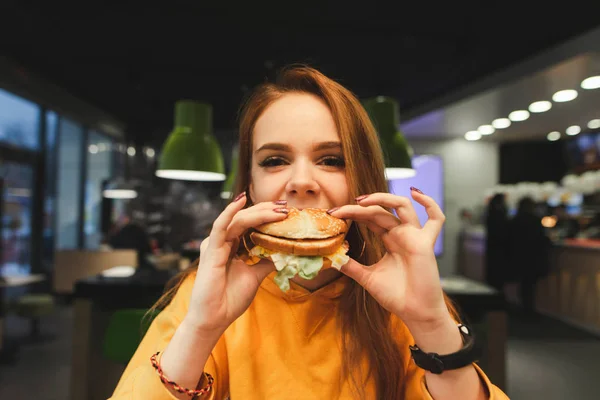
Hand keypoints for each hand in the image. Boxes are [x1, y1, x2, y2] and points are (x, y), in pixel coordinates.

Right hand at [183, 193, 287, 335]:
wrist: (215, 318)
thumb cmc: (230, 298)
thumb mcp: (255, 276)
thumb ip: (266, 262)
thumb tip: (284, 252)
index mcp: (232, 245)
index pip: (251, 224)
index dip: (267, 215)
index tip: (286, 211)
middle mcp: (223, 241)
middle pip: (246, 218)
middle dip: (266, 210)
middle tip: (285, 206)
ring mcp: (216, 244)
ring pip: (238, 220)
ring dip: (258, 212)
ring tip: (277, 209)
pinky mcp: (211, 249)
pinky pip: (220, 226)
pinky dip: (230, 212)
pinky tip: (241, 200)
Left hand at [328, 189, 448, 328]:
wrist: (415, 313)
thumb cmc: (396, 296)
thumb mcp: (367, 278)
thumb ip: (351, 266)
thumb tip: (331, 258)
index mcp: (390, 239)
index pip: (370, 217)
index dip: (352, 213)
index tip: (332, 215)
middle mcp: (402, 233)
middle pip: (379, 211)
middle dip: (357, 208)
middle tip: (337, 211)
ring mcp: (414, 236)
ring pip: (401, 206)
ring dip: (382, 198)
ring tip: (360, 201)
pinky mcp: (425, 243)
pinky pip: (436, 219)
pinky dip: (430, 203)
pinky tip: (415, 193)